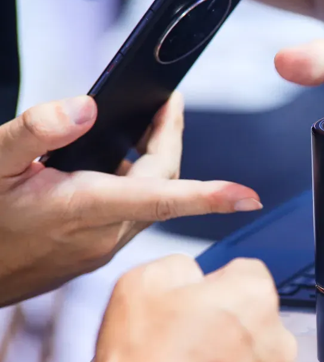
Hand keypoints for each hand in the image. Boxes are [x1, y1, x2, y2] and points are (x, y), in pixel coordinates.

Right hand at [0, 93, 261, 305]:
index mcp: (82, 208)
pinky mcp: (95, 255)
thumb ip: (37, 132)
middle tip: (168, 107)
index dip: (209, 197)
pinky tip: (121, 170)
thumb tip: (85, 108)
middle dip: (172, 141)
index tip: (248, 197)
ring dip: (158, 164)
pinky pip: (134, 216)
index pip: (161, 200)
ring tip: (148, 127)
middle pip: (163, 185)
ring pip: (152, 201)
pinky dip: (140, 187)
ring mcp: (101, 249)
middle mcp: (103, 235)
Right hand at [82, 255, 295, 361]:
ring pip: (256, 356)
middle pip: (254, 315)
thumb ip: (178, 266)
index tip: (195, 302)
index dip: (214, 285)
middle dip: (226, 323)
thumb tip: (189, 274)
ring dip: (232, 360)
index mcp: (252, 296)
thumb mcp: (141, 285)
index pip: (245, 272)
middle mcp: (276, 337)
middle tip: (185, 342)